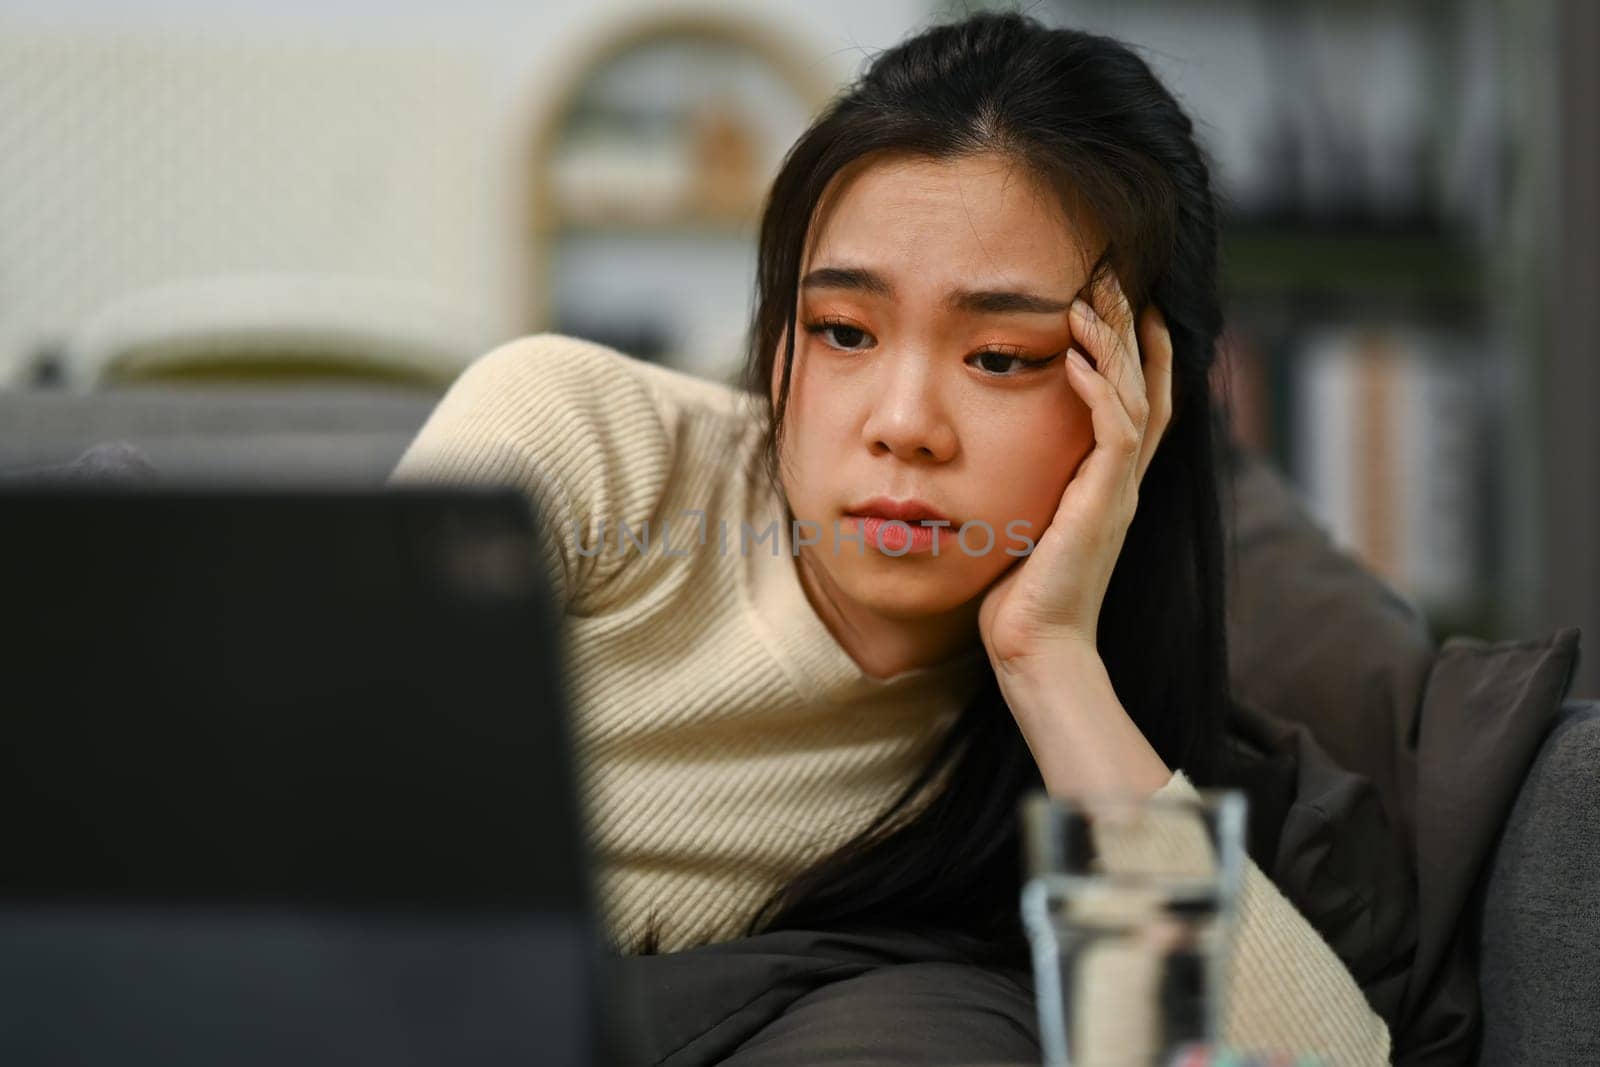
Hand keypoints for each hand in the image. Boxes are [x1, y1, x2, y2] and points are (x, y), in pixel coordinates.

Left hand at [977, 270, 1174, 676]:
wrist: (1036, 651)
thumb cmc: (1019, 595)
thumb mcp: (1022, 519)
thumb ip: (1025, 482)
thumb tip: (989, 449)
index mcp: (1107, 482)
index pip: (1138, 399)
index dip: (1137, 349)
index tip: (1120, 301)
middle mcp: (1122, 481)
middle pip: (1148, 386)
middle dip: (1132, 329)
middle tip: (1116, 276)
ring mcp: (1118, 493)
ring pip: (1135, 399)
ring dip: (1114, 346)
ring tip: (1091, 300)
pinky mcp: (1103, 507)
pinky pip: (1115, 435)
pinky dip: (1098, 392)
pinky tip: (1077, 358)